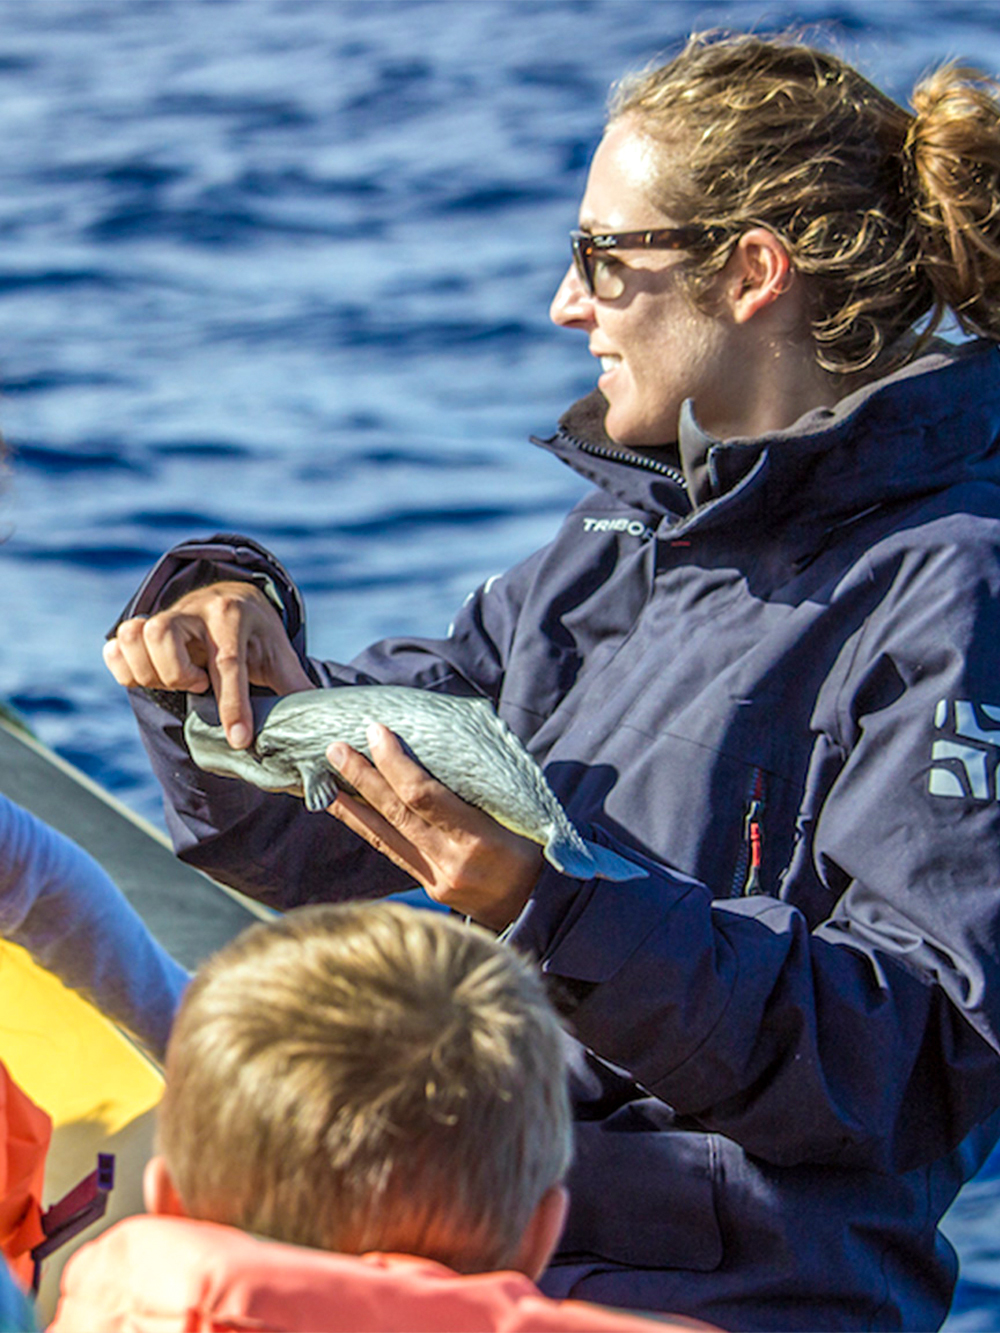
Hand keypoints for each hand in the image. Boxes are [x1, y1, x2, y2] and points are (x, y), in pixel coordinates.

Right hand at [103, 581, 313, 747]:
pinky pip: (117, 644)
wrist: (233, 597)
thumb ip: (296, 688)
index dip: (233, 705)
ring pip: (135, 635)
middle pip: (163, 636)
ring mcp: (165, 615)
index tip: (239, 740)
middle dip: (176, 673)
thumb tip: (320, 726)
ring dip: (149, 670)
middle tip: (198, 687)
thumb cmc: (258, 635)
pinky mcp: (143, 625)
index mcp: (233, 616)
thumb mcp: (281, 656)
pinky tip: (150, 679)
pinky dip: (125, 667)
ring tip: (178, 682)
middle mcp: (195, 610)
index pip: (228, 662)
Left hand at [326, 723, 542, 930]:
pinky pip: (391, 852)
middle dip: (362, 777)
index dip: (395, 763)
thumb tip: (443, 744)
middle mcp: (451, 861)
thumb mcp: (520, 815)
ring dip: (352, 805)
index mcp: (479, 838)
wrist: (539, 907)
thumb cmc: (535, 849)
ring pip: (384, 836)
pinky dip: (366, 828)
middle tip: (335, 748)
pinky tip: (347, 811)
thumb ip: (480, 787)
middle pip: (397, 813)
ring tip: (322, 779)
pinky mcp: (428, 888)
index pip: (424, 796)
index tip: (377, 733)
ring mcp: (436, 879)